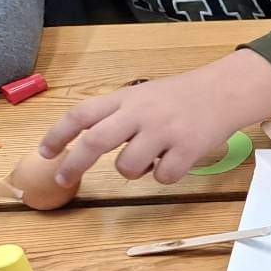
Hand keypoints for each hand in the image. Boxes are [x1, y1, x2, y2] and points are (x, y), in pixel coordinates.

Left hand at [38, 51, 270, 186]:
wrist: (225, 91)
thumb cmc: (180, 97)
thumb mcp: (143, 95)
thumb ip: (117, 115)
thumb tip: (87, 146)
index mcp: (126, 99)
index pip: (82, 114)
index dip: (58, 135)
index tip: (45, 153)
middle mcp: (141, 113)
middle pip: (95, 142)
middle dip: (73, 164)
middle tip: (64, 178)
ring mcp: (164, 131)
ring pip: (128, 167)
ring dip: (132, 171)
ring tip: (148, 160)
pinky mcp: (188, 148)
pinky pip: (163, 177)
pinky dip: (165, 175)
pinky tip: (175, 160)